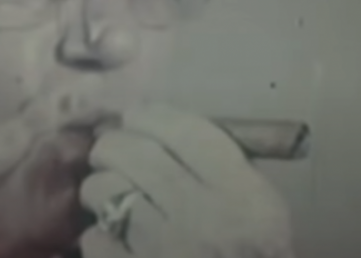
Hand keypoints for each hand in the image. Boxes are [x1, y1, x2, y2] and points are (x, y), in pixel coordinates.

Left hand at [78, 105, 294, 257]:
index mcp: (240, 195)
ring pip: (106, 191)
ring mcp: (165, 249)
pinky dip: (98, 235)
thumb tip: (169, 128)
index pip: (187, 132)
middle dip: (111, 145)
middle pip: (136, 153)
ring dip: (99, 188)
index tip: (136, 117)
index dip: (151, 116)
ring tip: (105, 195)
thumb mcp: (264, 213)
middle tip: (108, 151)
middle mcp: (202, 216)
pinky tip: (111, 238)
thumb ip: (226, 169)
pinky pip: (96, 238)